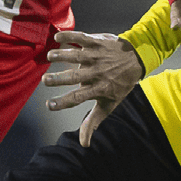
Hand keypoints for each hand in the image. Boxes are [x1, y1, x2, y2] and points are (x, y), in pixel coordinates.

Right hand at [41, 31, 143, 146]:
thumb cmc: (119, 85)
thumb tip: (84, 144)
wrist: (136, 59)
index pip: (78, 97)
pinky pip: (82, 37)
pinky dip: (70, 36)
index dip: (63, 102)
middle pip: (75, 76)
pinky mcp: (97, 41)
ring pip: (77, 55)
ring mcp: (97, 56)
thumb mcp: (109, 105)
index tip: (49, 106)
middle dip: (59, 79)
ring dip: (62, 55)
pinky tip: (57, 37)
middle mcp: (97, 72)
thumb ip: (93, 122)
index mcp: (98, 88)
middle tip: (45, 80)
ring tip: (49, 57)